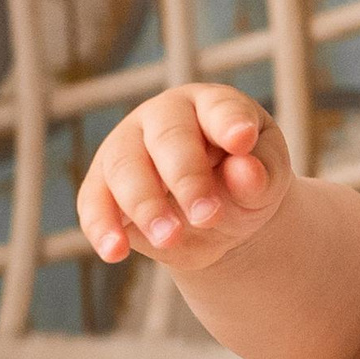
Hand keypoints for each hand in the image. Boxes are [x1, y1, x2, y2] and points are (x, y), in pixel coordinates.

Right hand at [79, 83, 290, 271]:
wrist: (216, 221)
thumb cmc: (244, 186)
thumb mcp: (266, 182)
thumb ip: (261, 176)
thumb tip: (246, 172)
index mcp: (211, 106)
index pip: (219, 108)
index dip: (229, 123)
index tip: (242, 141)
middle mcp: (162, 118)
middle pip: (167, 138)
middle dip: (186, 178)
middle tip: (207, 216)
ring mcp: (126, 148)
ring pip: (124, 168)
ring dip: (145, 205)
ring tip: (168, 238)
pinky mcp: (102, 187)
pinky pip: (94, 203)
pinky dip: (102, 227)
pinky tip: (115, 252)